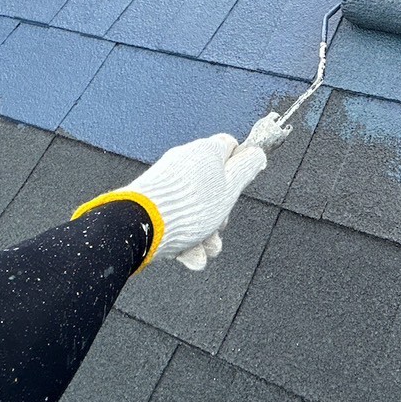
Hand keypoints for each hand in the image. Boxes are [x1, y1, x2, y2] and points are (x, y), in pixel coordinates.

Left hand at [115, 133, 266, 269]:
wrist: (143, 225)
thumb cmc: (188, 207)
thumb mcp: (231, 188)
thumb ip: (247, 169)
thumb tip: (258, 153)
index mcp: (206, 151)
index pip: (230, 147)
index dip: (239, 167)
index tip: (240, 185)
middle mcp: (185, 161)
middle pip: (213, 185)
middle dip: (219, 212)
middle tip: (219, 227)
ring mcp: (167, 181)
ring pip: (195, 207)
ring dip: (203, 232)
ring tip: (204, 249)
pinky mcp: (152, 200)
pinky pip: (176, 217)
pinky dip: (184, 237)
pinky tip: (189, 254)